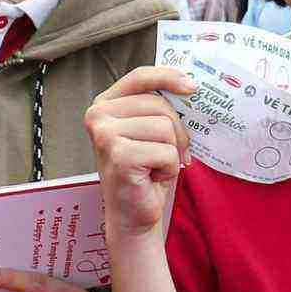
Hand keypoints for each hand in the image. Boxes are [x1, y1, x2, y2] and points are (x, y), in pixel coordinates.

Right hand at [85, 66, 195, 243]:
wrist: (132, 214)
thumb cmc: (144, 171)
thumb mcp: (150, 131)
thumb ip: (159, 107)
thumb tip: (191, 85)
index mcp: (105, 104)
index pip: (139, 77)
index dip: (167, 76)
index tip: (192, 86)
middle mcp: (98, 115)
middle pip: (160, 105)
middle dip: (176, 131)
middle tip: (167, 154)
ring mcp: (105, 135)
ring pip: (165, 127)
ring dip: (171, 152)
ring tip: (155, 167)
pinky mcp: (119, 156)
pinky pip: (166, 152)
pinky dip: (168, 168)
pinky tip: (152, 178)